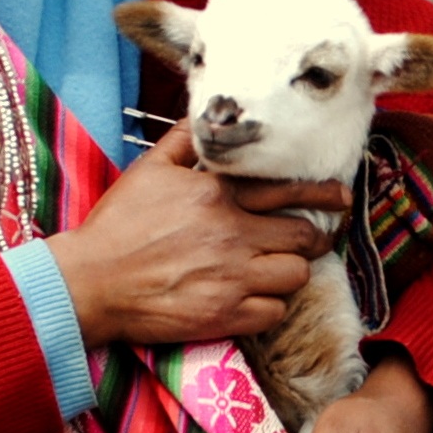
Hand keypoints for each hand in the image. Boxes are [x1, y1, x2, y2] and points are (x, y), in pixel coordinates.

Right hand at [49, 126, 346, 346]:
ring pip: (296, 276)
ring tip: (278, 269)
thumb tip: (208, 118)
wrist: (89, 282)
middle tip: (315, 240)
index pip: (288, 190)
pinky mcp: (225, 315)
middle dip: (316, 239)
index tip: (342, 197)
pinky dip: (271, 306)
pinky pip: (274, 312)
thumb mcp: (148, 169)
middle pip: (305, 237)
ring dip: (291, 273)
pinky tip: (257, 298)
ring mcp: (232, 277)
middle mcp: (232, 234)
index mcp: (217, 194)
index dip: (323, 195)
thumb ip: (185, 141)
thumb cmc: (117, 225)